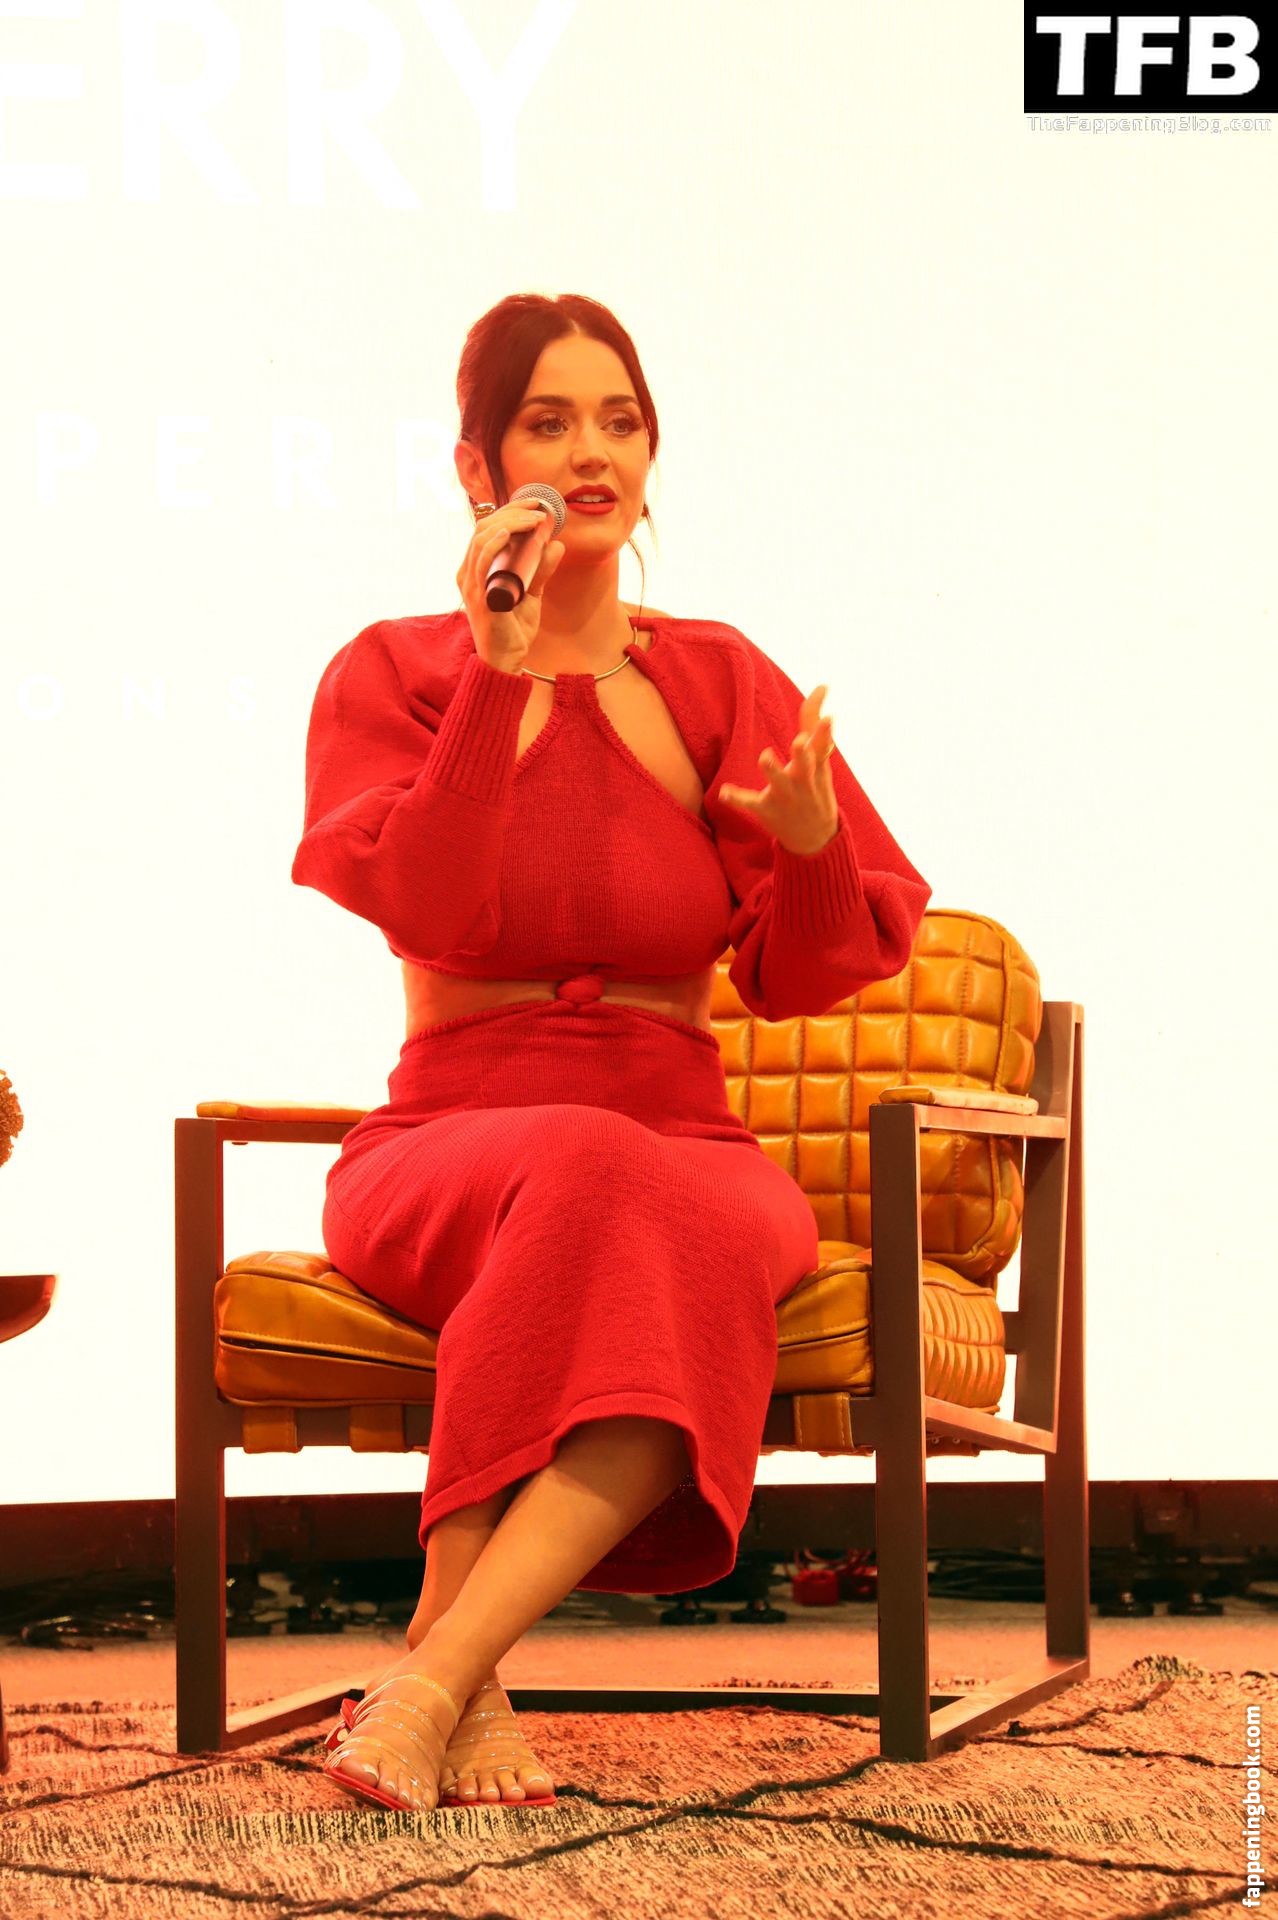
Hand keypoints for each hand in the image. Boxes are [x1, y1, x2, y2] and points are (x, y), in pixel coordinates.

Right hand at [457, 502, 562, 670]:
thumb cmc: (514, 629)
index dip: (509, 510)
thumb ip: (541, 570)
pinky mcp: (479, 597)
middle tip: (539, 508)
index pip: (487, 529)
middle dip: (512, 511)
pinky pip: (481, 562)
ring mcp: (472, 584)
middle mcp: (468, 572)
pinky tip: (509, 533)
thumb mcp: (531, 593)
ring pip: (482, 538)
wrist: (507, 660)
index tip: (535, 504)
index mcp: (476, 568)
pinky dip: (494, 544)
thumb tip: (557, 544)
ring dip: (510, 523)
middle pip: (483, 527)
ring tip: (534, 519)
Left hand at [717, 684, 839, 855]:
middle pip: (804, 765)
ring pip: (778, 782)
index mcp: (815, 769)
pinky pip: (749, 804)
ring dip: (773, 770)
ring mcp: (784, 797)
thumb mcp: (821, 767)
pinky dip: (737, 798)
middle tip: (799, 741)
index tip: (828, 717)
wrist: (815, 839)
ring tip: (766, 756)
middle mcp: (802, 782)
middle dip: (803, 754)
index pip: (821, 746)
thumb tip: (824, 697)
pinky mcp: (766, 810)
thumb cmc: (816, 793)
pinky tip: (725, 792)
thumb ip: (818, 734)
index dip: (823, 729)